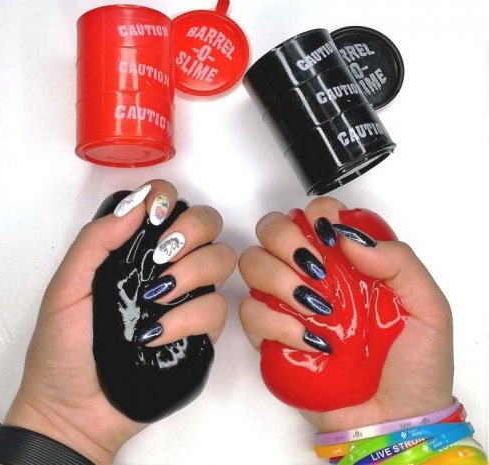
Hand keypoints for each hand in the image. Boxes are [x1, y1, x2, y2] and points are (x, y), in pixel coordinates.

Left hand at [4, 180, 236, 463]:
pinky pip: (216, 310)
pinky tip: (155, 335)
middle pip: (208, 225)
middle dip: (193, 230)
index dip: (170, 199)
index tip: (155, 217)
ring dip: (195, 271)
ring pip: (222, 261)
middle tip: (163, 255)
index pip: (168, 205)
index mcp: (133, 251)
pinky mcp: (199, 333)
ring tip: (158, 296)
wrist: (73, 410)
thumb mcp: (66, 287)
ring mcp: (185, 299)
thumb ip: (96, 241)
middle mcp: (165, 268)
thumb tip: (137, 204)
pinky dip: (188, 319)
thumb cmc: (62, 348)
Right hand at [238, 196, 452, 432]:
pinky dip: (273, 321)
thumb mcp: (429, 308)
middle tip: (314, 267)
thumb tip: (346, 236)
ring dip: (277, 277)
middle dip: (284, 238)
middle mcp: (312, 276)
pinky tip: (308, 340)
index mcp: (347, 261)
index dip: (316, 214)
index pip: (316, 215)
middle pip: (271, 230)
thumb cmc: (414, 366)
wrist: (394, 421)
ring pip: (253, 264)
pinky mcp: (272, 337)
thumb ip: (400, 261)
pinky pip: (250, 314)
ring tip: (314, 306)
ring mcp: (288, 304)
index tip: (330, 236)